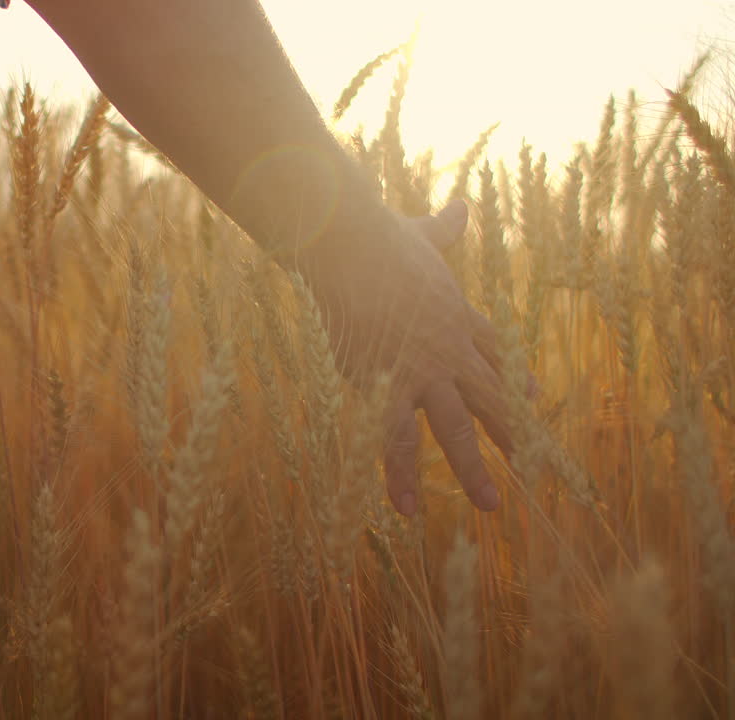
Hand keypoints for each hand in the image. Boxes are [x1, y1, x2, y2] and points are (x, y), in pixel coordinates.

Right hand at [302, 200, 515, 516]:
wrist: (349, 243)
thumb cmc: (378, 234)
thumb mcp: (419, 231)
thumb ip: (443, 226)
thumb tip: (462, 204)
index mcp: (458, 314)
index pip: (495, 352)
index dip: (514, 376)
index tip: (536, 395)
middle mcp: (449, 348)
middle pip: (490, 398)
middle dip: (513, 434)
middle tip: (533, 468)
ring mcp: (421, 370)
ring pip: (454, 429)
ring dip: (472, 469)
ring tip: (489, 506)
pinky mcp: (385, 383)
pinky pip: (395, 439)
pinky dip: (400, 475)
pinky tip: (407, 509)